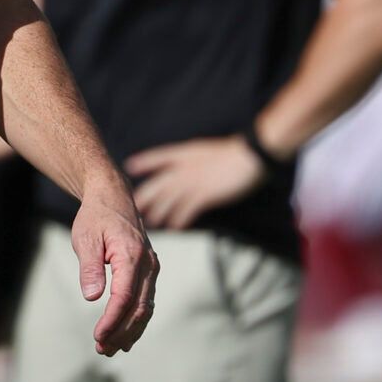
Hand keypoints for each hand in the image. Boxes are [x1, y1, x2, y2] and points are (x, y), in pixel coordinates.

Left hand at [70, 177, 159, 355]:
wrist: (113, 197)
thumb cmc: (95, 217)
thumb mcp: (85, 237)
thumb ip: (89, 267)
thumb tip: (92, 296)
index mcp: (131, 255)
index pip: (124, 297)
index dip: (112, 321)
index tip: (98, 337)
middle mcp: (148, 264)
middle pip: (138, 308)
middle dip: (121, 332)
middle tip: (101, 350)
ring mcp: (152, 268)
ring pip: (146, 308)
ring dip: (130, 331)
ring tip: (110, 349)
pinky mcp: (149, 271)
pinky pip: (146, 300)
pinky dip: (136, 320)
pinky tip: (124, 336)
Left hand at [126, 136, 264, 229]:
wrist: (250, 156)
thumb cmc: (235, 154)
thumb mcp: (209, 153)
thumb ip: (195, 162)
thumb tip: (189, 170)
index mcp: (185, 154)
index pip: (159, 157)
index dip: (145, 162)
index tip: (130, 167)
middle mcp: (185, 168)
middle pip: (158, 184)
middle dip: (145, 197)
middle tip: (133, 208)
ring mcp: (193, 181)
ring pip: (168, 199)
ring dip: (159, 212)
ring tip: (151, 223)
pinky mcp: (204, 194)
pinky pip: (186, 210)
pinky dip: (179, 219)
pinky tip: (174, 227)